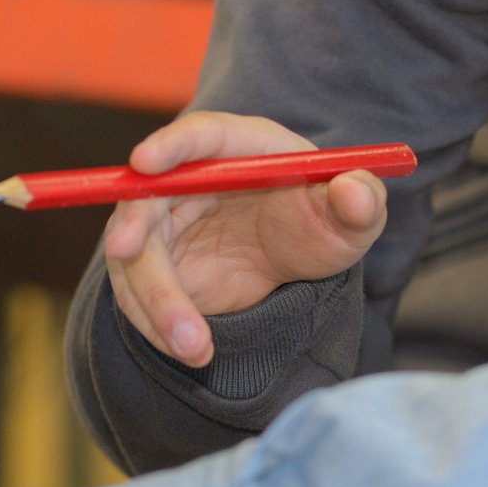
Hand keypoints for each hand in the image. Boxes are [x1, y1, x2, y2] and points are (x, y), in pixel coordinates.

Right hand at [100, 111, 391, 367]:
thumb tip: (355, 190)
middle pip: (147, 196)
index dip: (171, 143)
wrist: (295, 266)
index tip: (145, 159)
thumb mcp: (352, 221)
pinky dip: (158, 325)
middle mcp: (189, 178)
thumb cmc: (321, 224)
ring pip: (137, 257)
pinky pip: (139, 295)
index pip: (201, 135)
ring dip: (156, 300)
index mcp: (241, 148)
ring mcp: (163, 223)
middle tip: (125, 251)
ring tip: (193, 346)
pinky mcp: (152, 266)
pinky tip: (192, 351)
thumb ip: (362, 203)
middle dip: (131, 225)